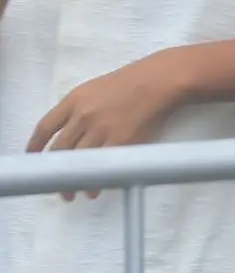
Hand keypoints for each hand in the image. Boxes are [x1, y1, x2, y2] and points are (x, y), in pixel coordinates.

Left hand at [29, 52, 187, 197]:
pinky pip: (101, 167)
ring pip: (77, 163)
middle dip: (55, 171)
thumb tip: (67, 135)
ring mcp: (101, 129)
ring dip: (72, 182)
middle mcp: (83, 115)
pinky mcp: (121, 141)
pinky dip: (94, 182)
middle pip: (59, 151)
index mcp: (75, 99)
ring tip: (72, 193)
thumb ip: (79, 108)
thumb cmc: (133, 80)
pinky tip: (93, 189)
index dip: (35, 147)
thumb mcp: (97, 87)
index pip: (45, 128)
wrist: (162, 79)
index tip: (33, 159)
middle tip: (56, 183)